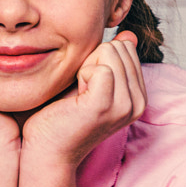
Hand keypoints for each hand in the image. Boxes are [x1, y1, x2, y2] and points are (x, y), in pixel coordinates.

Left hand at [20, 31, 145, 165]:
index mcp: (138, 97)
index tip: (86, 87)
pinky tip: (75, 97)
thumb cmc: (62, 117)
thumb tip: (128, 35)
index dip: (98, 60)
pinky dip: (81, 75)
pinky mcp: (105, 106)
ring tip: (77, 95)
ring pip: (110, 53)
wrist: (47, 151)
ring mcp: (124, 106)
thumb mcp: (91, 83)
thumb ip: (112, 61)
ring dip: (85, 68)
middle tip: (80, 91)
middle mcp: (137, 103)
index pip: (126, 49)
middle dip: (92, 61)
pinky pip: (100, 68)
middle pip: (118, 48)